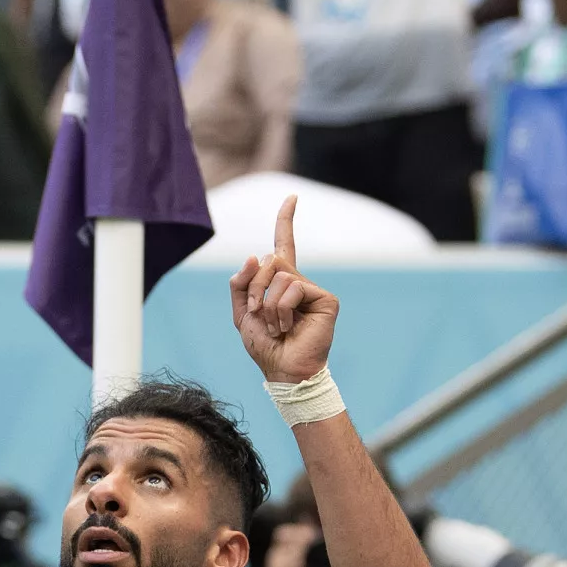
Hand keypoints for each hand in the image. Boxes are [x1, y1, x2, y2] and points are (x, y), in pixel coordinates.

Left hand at [229, 196, 338, 383]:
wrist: (282, 369)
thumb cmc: (264, 345)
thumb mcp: (241, 313)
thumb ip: (240, 284)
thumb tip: (254, 255)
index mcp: (279, 282)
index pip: (283, 245)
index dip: (285, 220)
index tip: (292, 197)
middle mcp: (298, 281)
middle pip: (268, 260)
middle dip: (254, 286)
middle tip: (257, 312)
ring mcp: (313, 289)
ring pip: (279, 275)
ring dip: (268, 304)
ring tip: (277, 325)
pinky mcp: (326, 298)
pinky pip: (293, 288)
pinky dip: (282, 309)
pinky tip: (288, 326)